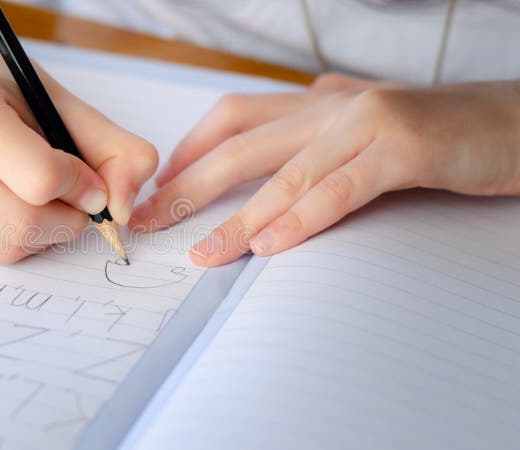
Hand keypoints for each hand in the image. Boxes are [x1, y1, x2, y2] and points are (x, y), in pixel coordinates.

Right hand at [0, 0, 156, 262]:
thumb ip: (116, 151)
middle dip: (66, 220)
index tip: (89, 178)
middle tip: (73, 199)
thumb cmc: (5, 92)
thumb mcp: (64, 104)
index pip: (42, 179)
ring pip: (5, 248)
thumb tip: (124, 213)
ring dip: (42, 233)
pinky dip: (10, 235)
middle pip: (22, 225)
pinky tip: (1, 199)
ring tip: (35, 195)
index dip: (82, 186)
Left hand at [129, 73, 519, 265]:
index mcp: (319, 101)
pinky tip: (270, 246)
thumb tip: (282, 145)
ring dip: (236, 219)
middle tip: (151, 221)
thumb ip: (324, 131)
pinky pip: (340, 189)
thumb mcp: (369, 127)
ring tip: (202, 254)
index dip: (189, 150)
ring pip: (284, 174)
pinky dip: (301, 218)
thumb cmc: (442, 133)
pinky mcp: (404, 148)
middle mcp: (333, 105)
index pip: (234, 117)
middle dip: (189, 186)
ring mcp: (367, 123)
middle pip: (241, 145)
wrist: (518, 121)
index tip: (158, 187)